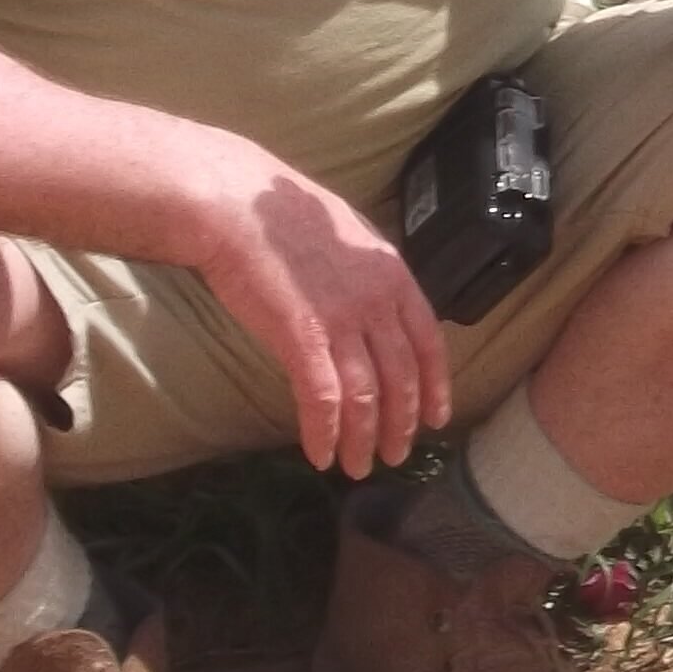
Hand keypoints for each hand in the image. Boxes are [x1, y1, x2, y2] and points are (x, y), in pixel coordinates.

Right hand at [183, 141, 452, 471]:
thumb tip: (376, 305)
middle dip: (401, 423)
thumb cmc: (281, 214)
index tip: (436, 418)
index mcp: (392, 274)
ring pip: (366, 395)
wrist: (236, 205)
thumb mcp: (347, 235)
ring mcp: (341, 320)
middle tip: (396, 455)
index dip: (435, 385)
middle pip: (402, 377)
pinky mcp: (302, 338)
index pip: (429, 342)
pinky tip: (319, 454)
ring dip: (364, 438)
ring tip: (358, 466)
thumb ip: (368, 274)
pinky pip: (323, 398)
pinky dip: (324, 432)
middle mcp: (376, 301)